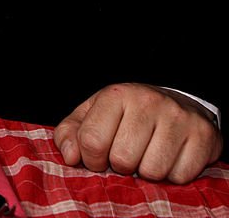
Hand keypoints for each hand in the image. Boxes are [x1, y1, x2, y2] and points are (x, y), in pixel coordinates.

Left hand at [54, 83, 221, 183]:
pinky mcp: (202, 136)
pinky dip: (172, 176)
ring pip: (152, 171)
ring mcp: (177, 117)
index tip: (98, 159)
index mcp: (116, 94)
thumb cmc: (126, 114)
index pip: (92, 140)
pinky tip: (169, 158)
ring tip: (147, 155)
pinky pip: (179, 177)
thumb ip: (71, 133)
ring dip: (147, 172)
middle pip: (122, 159)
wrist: (174, 103)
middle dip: (121, 166)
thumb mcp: (93, 115)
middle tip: (127, 155)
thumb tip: (70, 157)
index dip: (91, 159)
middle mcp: (147, 101)